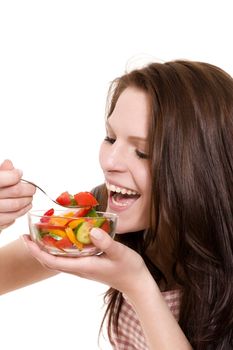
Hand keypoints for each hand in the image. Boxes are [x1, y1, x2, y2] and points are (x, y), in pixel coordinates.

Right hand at [0, 159, 35, 229]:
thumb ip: (0, 172)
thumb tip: (9, 163)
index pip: (9, 177)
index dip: (16, 175)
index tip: (19, 173)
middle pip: (16, 191)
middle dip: (28, 190)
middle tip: (31, 189)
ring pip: (15, 206)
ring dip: (26, 203)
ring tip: (29, 200)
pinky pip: (9, 219)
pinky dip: (17, 214)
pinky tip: (19, 210)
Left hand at [22, 228, 149, 295]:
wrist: (136, 283)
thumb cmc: (129, 268)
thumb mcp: (119, 252)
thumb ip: (106, 242)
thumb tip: (91, 230)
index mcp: (83, 266)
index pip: (53, 261)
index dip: (37, 251)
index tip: (27, 240)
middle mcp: (79, 268)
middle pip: (50, 261)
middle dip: (36, 249)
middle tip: (28, 234)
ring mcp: (82, 268)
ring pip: (57, 260)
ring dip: (46, 249)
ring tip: (41, 234)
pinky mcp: (87, 265)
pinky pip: (67, 258)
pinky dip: (58, 249)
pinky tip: (63, 238)